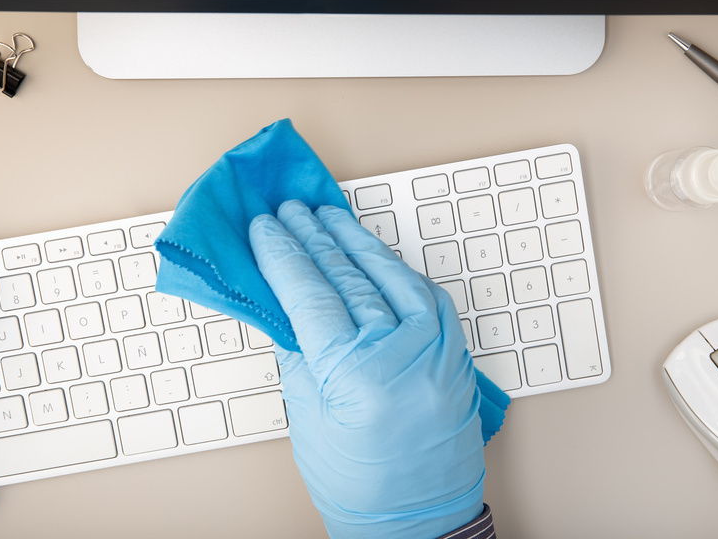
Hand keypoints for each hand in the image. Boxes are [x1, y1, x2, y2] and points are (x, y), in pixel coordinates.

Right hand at [249, 201, 484, 538]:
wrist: (422, 519)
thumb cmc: (360, 485)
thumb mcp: (307, 419)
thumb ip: (296, 351)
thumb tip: (280, 299)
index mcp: (355, 374)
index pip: (308, 293)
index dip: (282, 254)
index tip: (265, 228)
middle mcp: (401, 352)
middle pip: (346, 275)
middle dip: (312, 237)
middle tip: (289, 211)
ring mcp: (434, 346)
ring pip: (387, 272)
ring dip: (353, 240)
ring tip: (325, 215)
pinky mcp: (452, 348)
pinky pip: (420, 290)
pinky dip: (392, 266)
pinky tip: (371, 250)